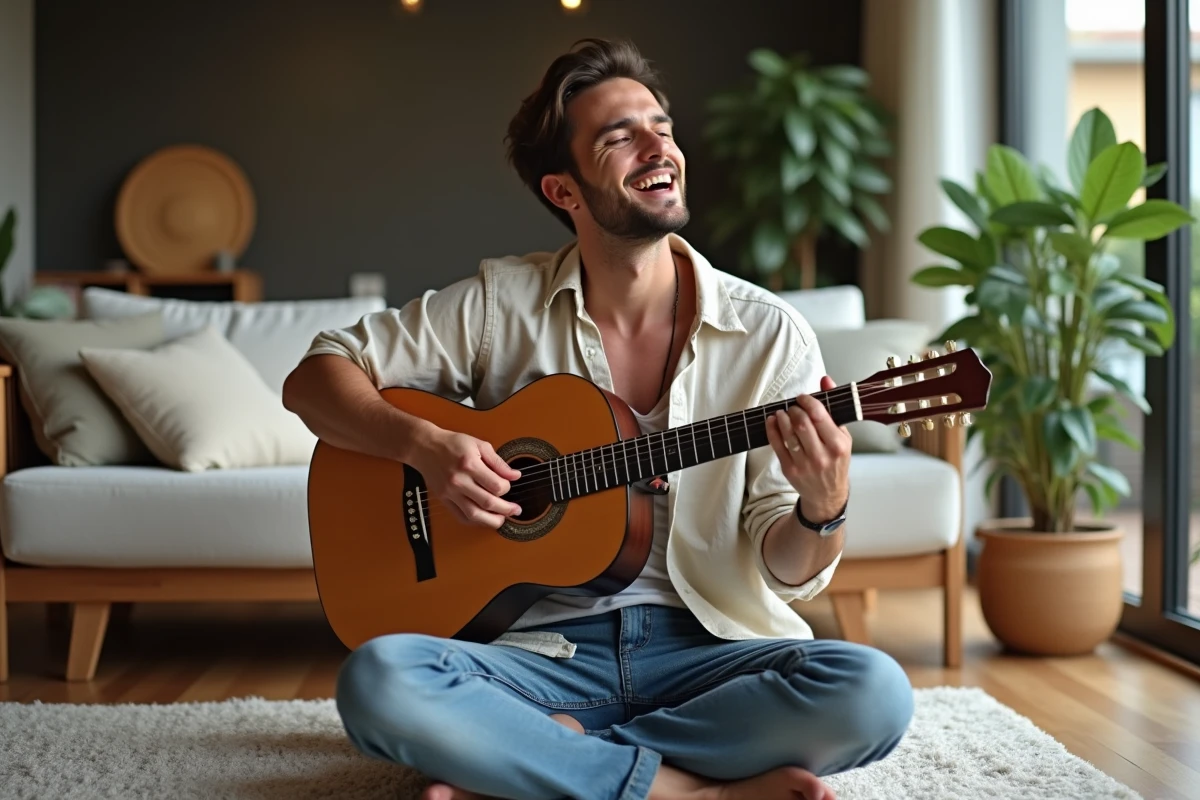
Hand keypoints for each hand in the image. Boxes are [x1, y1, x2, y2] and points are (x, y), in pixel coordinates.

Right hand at [410, 428, 521, 528]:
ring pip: (474, 514)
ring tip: (502, 519)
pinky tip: (484, 519)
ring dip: (492, 520)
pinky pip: (460, 516)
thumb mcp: (479, 445)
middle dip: (506, 509)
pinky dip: (474, 521)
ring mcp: (450, 492)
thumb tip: (514, 475)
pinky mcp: (444, 499)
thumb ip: (498, 462)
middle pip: (488, 503)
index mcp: (470, 464)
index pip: (496, 485)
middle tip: (515, 510)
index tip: (508, 485)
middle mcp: (459, 480)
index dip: (507, 488)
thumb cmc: (452, 443)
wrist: (424, 447)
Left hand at [765, 375, 851, 520]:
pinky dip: (772, 430)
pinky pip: (777, 445)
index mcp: (838, 445)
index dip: (808, 402)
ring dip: (782, 418)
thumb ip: (833, 407)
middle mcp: (822, 455)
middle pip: (802, 424)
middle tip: (793, 406)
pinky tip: (772, 421)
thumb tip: (826, 380)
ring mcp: (805, 464)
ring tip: (783, 412)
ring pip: (788, 434)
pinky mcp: (790, 469)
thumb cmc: (836, 462)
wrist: (827, 493)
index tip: (802, 397)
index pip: (820, 417)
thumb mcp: (843, 436)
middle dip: (794, 409)